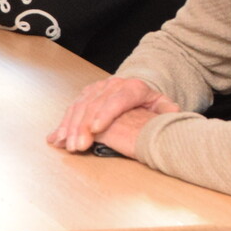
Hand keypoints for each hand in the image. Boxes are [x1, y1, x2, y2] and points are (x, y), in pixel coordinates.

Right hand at [47, 76, 180, 153]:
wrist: (135, 88)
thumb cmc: (148, 102)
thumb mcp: (161, 103)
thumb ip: (167, 109)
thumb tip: (173, 112)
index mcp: (132, 87)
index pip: (117, 99)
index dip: (105, 114)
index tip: (96, 129)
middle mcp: (111, 85)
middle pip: (94, 105)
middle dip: (83, 127)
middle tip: (78, 146)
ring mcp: (96, 89)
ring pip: (80, 107)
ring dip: (70, 127)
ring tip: (66, 145)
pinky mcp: (85, 95)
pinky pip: (72, 109)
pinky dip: (63, 124)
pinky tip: (56, 138)